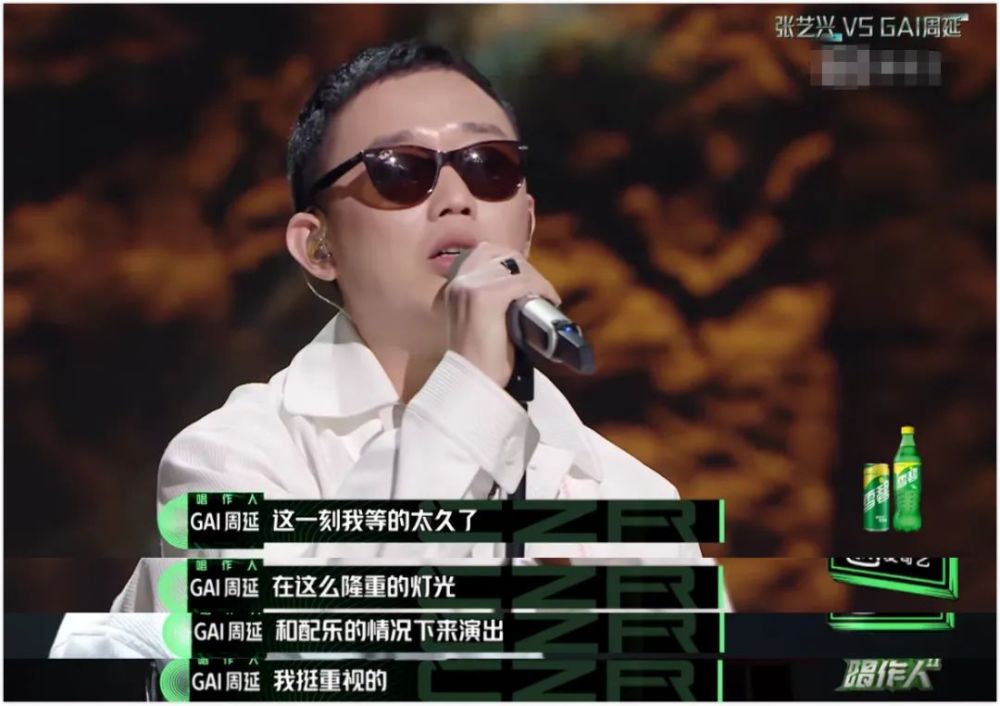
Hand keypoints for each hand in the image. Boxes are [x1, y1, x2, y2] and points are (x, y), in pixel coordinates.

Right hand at [444, 242, 560, 387]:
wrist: (470, 382)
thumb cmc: (480, 359)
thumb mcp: (479, 321)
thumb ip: (491, 301)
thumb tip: (523, 290)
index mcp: (453, 286)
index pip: (484, 253)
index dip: (510, 261)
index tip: (526, 279)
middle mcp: (458, 282)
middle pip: (502, 255)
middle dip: (526, 269)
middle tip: (541, 292)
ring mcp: (470, 287)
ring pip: (515, 267)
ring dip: (536, 280)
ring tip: (547, 297)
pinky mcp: (486, 298)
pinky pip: (522, 283)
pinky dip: (541, 289)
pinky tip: (550, 301)